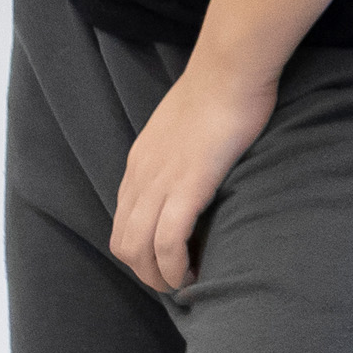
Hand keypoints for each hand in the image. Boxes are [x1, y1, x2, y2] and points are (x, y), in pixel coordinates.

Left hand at [108, 58, 282, 292]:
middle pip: (124, 243)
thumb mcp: (185, 122)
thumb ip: (181, 147)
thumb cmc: (220, 88)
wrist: (229, 69)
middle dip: (147, 272)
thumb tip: (196, 161)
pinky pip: (167, 242)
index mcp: (140, 162)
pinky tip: (195, 272)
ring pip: (139, 249)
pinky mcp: (186, 186)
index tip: (170, 260)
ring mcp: (160, 182)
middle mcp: (141, 176)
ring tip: (187, 282)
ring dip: (160, 277)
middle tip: (179, 279)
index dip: (142, 250)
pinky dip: (175, 267)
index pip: (124, 221)